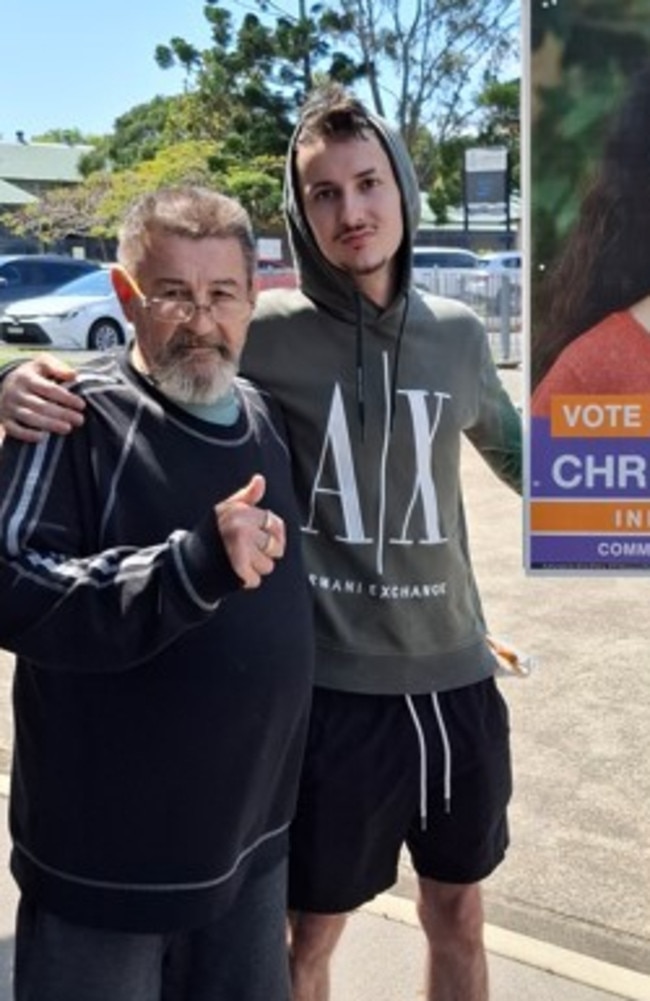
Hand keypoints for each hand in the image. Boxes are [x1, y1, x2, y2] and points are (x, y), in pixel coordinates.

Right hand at [0, 353, 84, 442]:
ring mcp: (8, 407)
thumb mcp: (43, 364)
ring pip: (29, 418)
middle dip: (62, 413)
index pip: (48, 389)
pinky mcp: (5, 420)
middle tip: (80, 420)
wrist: (6, 384)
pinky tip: (43, 437)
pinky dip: (27, 434)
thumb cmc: (33, 374)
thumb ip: (58, 367)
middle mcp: (15, 392)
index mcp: (26, 377)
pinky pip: (14, 429)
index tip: (82, 405)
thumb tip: (74, 375)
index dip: (66, 398)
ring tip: (67, 428)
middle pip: (41, 405)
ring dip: (49, 425)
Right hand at [215, 474, 285, 588]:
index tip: (260, 538)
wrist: (187, 561)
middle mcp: (242, 527)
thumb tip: (260, 480)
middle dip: (264, 553)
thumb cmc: (212, 534)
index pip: (275, 524)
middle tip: (243, 551)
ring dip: (255, 568)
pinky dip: (246, 581)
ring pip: (268, 566)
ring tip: (237, 562)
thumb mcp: (226, 510)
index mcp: (241, 511)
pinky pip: (255, 580)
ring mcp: (240, 548)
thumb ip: (246, 497)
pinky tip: (233, 572)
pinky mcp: (237, 568)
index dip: (273, 534)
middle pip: (275, 547)